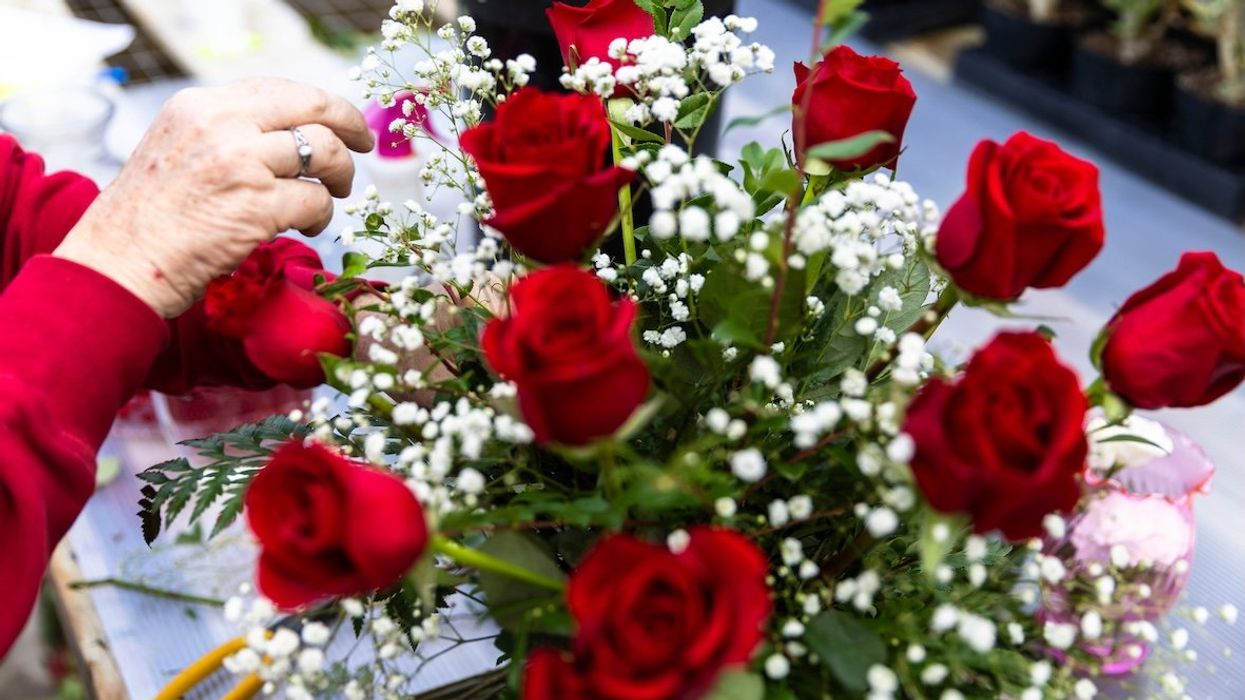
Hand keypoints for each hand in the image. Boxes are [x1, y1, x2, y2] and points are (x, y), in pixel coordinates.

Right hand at [54, 78, 374, 317]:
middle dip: (350, 127)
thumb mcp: (177, 150)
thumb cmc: (149, 220)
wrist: (120, 265)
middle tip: (363, 147)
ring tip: (331, 197)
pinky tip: (308, 227)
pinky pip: (318, 200)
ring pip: (324, 153)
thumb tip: (290, 131)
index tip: (342, 123)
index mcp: (200, 106)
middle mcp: (222, 125)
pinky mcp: (258, 206)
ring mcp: (241, 164)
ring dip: (339, 177)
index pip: (280, 89)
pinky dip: (322, 216)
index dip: (322, 105)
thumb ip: (226, 133)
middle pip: (314, 108)